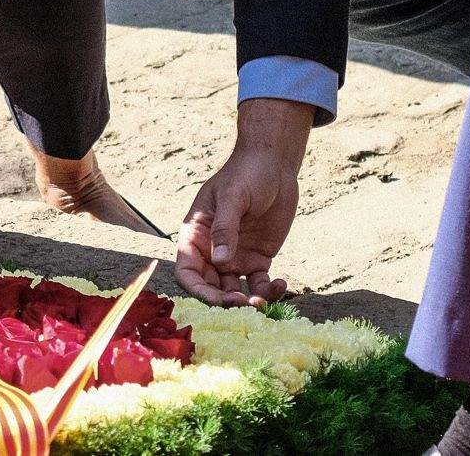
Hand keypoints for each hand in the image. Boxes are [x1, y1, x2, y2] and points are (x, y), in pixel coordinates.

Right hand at [176, 99, 311, 307]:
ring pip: (235, 290)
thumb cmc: (245, 174)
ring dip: (247, 300)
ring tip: (263, 300)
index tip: (217, 299)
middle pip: (211, 287)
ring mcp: (235, 256)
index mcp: (196, 234)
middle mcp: (212, 251)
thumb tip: (220, 261)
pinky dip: (269, 291)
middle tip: (245, 305)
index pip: (188, 271)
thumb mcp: (233, 197)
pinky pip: (259, 283)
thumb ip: (225, 228)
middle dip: (225, 301)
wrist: (274, 165)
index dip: (198, 290)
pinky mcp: (258, 259)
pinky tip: (281, 284)